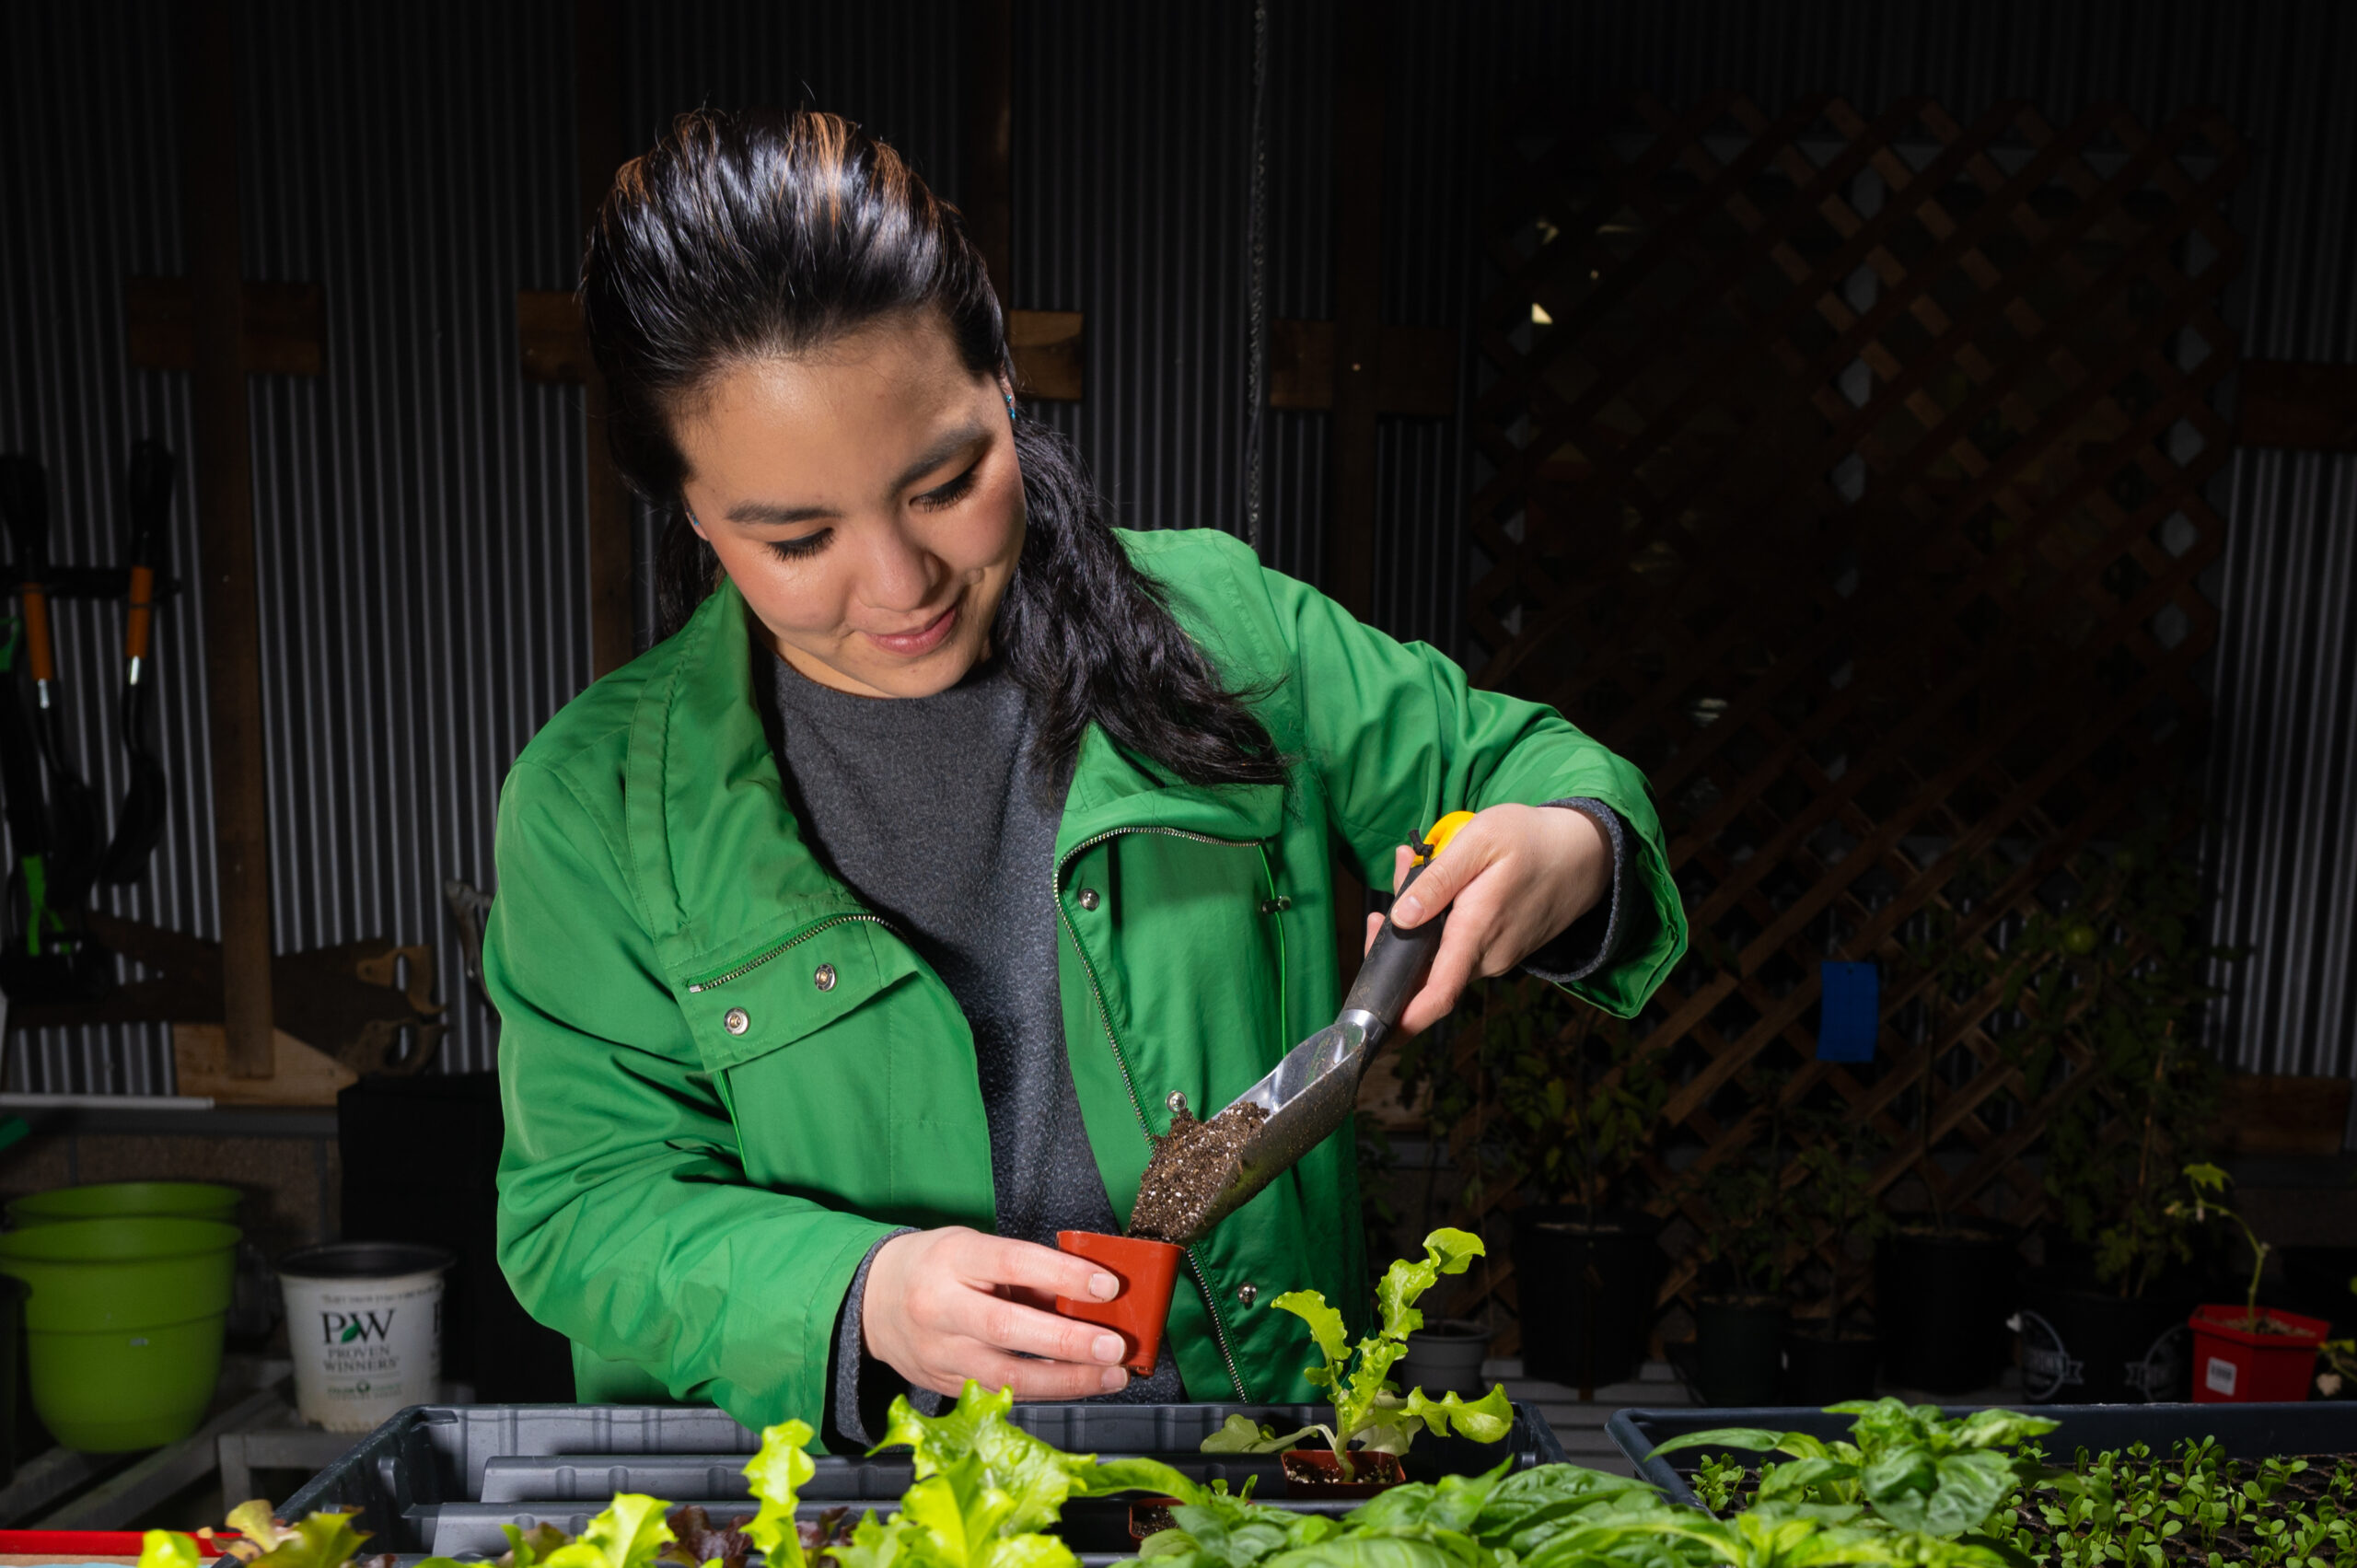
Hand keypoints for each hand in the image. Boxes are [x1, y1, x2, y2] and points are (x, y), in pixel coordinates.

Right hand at [862, 1226, 1132, 1398]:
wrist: (871, 1301)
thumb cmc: (936, 1266)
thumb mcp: (974, 1248)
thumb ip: (1026, 1271)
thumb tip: (1089, 1294)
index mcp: (952, 1258)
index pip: (1014, 1263)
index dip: (1064, 1275)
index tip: (1107, 1287)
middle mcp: (940, 1306)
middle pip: (1008, 1329)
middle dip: (1068, 1342)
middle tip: (1114, 1346)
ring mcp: (939, 1352)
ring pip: (1007, 1375)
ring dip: (1067, 1380)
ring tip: (1111, 1375)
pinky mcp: (944, 1383)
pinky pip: (1000, 1392)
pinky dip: (1044, 1391)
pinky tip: (1077, 1385)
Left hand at [1363, 802, 1610, 1037]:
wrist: (1587, 852)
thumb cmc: (1532, 840)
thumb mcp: (1480, 840)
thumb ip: (1438, 880)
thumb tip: (1401, 917)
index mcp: (1477, 932)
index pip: (1438, 994)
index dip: (1405, 1019)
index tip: (1375, 1031)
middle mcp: (1487, 956)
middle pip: (1426, 972)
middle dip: (1395, 941)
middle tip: (1389, 892)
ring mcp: (1497, 957)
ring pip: (1441, 956)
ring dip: (1419, 925)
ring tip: (1415, 871)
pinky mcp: (1501, 950)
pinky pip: (1460, 947)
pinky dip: (1441, 924)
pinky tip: (1441, 887)